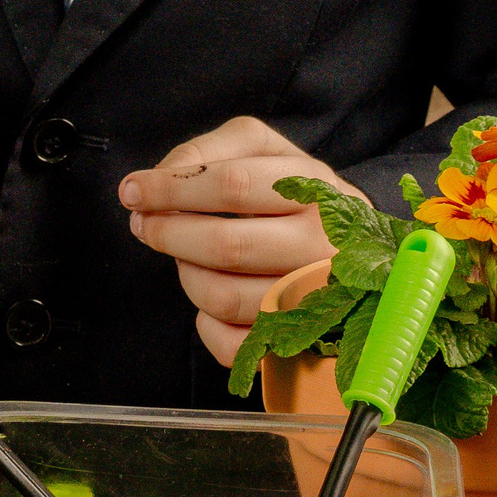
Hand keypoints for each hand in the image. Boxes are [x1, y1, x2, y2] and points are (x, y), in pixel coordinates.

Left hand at [122, 116, 361, 366]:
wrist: (364, 252)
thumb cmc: (295, 194)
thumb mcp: (263, 150)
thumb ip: (209, 150)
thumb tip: (161, 177)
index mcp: (315, 189)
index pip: (232, 185)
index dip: (171, 188)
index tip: (132, 191)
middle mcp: (322, 245)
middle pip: (227, 245)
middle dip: (168, 233)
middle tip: (142, 224)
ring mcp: (316, 299)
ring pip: (225, 297)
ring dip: (185, 274)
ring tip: (180, 256)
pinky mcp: (302, 344)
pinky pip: (236, 345)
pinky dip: (207, 326)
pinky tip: (208, 300)